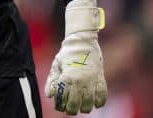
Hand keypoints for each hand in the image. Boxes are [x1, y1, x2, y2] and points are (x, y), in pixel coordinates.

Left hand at [45, 0, 106, 114]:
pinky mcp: (101, 79)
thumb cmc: (67, 54)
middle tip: (70, 110)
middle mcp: (80, 80)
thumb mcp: (56, 65)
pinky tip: (95, 104)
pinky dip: (99, 102)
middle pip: (75, 103)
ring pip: (89, 102)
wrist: (83, 42)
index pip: (63, 98)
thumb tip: (49, 95)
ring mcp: (91, 80)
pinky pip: (102, 95)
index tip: (59, 106)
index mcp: (67, 76)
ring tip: (81, 108)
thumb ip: (52, 80)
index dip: (60, 105)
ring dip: (85, 108)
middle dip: (71, 109)